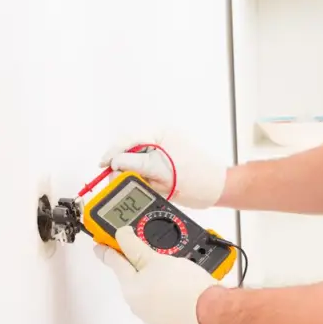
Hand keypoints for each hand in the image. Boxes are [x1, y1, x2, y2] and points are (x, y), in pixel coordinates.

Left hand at [94, 225, 219, 323]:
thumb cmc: (184, 286)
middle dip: (139, 261)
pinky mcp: (170, 320)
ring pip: (150, 287)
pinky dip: (169, 288)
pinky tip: (182, 282)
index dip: (107, 248)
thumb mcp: (158, 259)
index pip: (113, 261)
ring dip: (156, 275)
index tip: (101, 242)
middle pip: (133, 276)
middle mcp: (137, 303)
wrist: (211, 312)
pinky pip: (164, 298)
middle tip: (150, 248)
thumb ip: (136, 247)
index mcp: (130, 287)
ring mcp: (153, 315)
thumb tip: (121, 235)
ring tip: (173, 264)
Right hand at [98, 128, 225, 208]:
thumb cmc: (199, 180)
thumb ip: (136, 166)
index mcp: (162, 134)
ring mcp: (164, 149)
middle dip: (120, 163)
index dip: (113, 153)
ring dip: (131, 170)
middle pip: (130, 148)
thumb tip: (116, 164)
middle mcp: (162, 138)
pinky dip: (140, 174)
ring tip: (129, 182)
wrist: (218, 189)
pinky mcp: (165, 161)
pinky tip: (142, 182)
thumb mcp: (161, 173)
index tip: (104, 165)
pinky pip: (145, 165)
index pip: (129, 139)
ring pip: (136, 158)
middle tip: (114, 178)